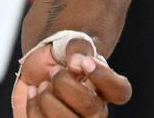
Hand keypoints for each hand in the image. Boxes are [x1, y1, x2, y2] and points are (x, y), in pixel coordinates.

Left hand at [12, 39, 130, 117]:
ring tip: (43, 85)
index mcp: (104, 88)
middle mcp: (94, 111)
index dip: (104, 78)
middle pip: (91, 109)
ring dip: (48, 99)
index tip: (85, 62)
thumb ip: (77, 47)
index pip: (119, 90)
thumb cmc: (59, 57)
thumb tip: (75, 63)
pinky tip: (34, 92)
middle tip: (54, 71)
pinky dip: (33, 106)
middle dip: (64, 84)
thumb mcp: (68, 43)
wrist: (36, 68)